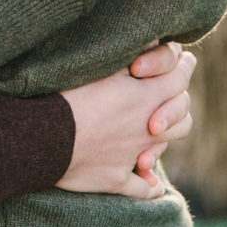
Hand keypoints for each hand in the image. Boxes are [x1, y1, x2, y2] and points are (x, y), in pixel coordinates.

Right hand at [56, 45, 194, 199]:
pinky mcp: (116, 179)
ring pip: (164, 148)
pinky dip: (147, 185)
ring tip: (158, 130)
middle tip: (176, 92)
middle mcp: (145, 128)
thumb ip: (129, 54)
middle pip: (182, 117)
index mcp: (144, 97)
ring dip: (165, 138)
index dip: (183, 65)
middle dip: (180, 102)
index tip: (186, 58)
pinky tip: (148, 182)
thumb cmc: (65, 95)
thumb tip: (153, 39)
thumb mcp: (97, 66)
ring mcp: (132, 155)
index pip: (178, 79)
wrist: (40, 136)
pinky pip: (142, 187)